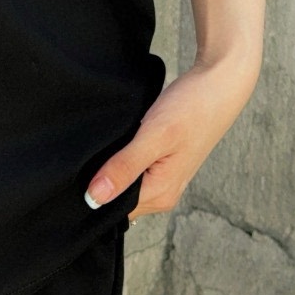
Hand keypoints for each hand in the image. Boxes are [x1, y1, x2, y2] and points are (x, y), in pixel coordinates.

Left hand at [85, 52, 260, 220]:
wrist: (218, 85)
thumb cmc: (190, 108)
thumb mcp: (153, 136)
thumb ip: (125, 167)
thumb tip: (94, 198)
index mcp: (160, 194)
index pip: (112, 209)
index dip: (91, 194)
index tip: (76, 174)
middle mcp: (163, 193)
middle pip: (117, 199)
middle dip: (99, 182)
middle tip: (84, 156)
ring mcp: (164, 179)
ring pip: (124, 184)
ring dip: (110, 169)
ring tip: (102, 146)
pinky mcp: (164, 163)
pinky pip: (133, 171)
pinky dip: (121, 160)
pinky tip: (116, 143)